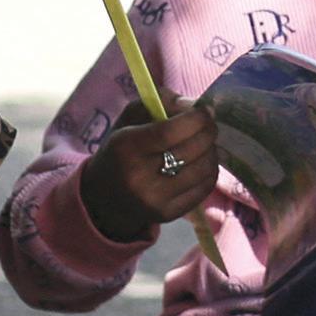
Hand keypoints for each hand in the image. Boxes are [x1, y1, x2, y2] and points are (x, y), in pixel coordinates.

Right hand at [77, 103, 220, 240]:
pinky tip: (200, 163)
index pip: (170, 131)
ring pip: (203, 169)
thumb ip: (159, 101)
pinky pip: (204, 188)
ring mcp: (155, 199)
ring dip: (211, 151)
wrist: (104, 200)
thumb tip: (193, 104)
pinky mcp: (168, 214)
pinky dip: (209, 171)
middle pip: (192, 149)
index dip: (196, 118)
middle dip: (208, 132)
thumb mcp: (128, 120)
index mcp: (126, 147)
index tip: (204, 111)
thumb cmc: (120, 151)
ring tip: (204, 144)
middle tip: (208, 125)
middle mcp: (139, 176)